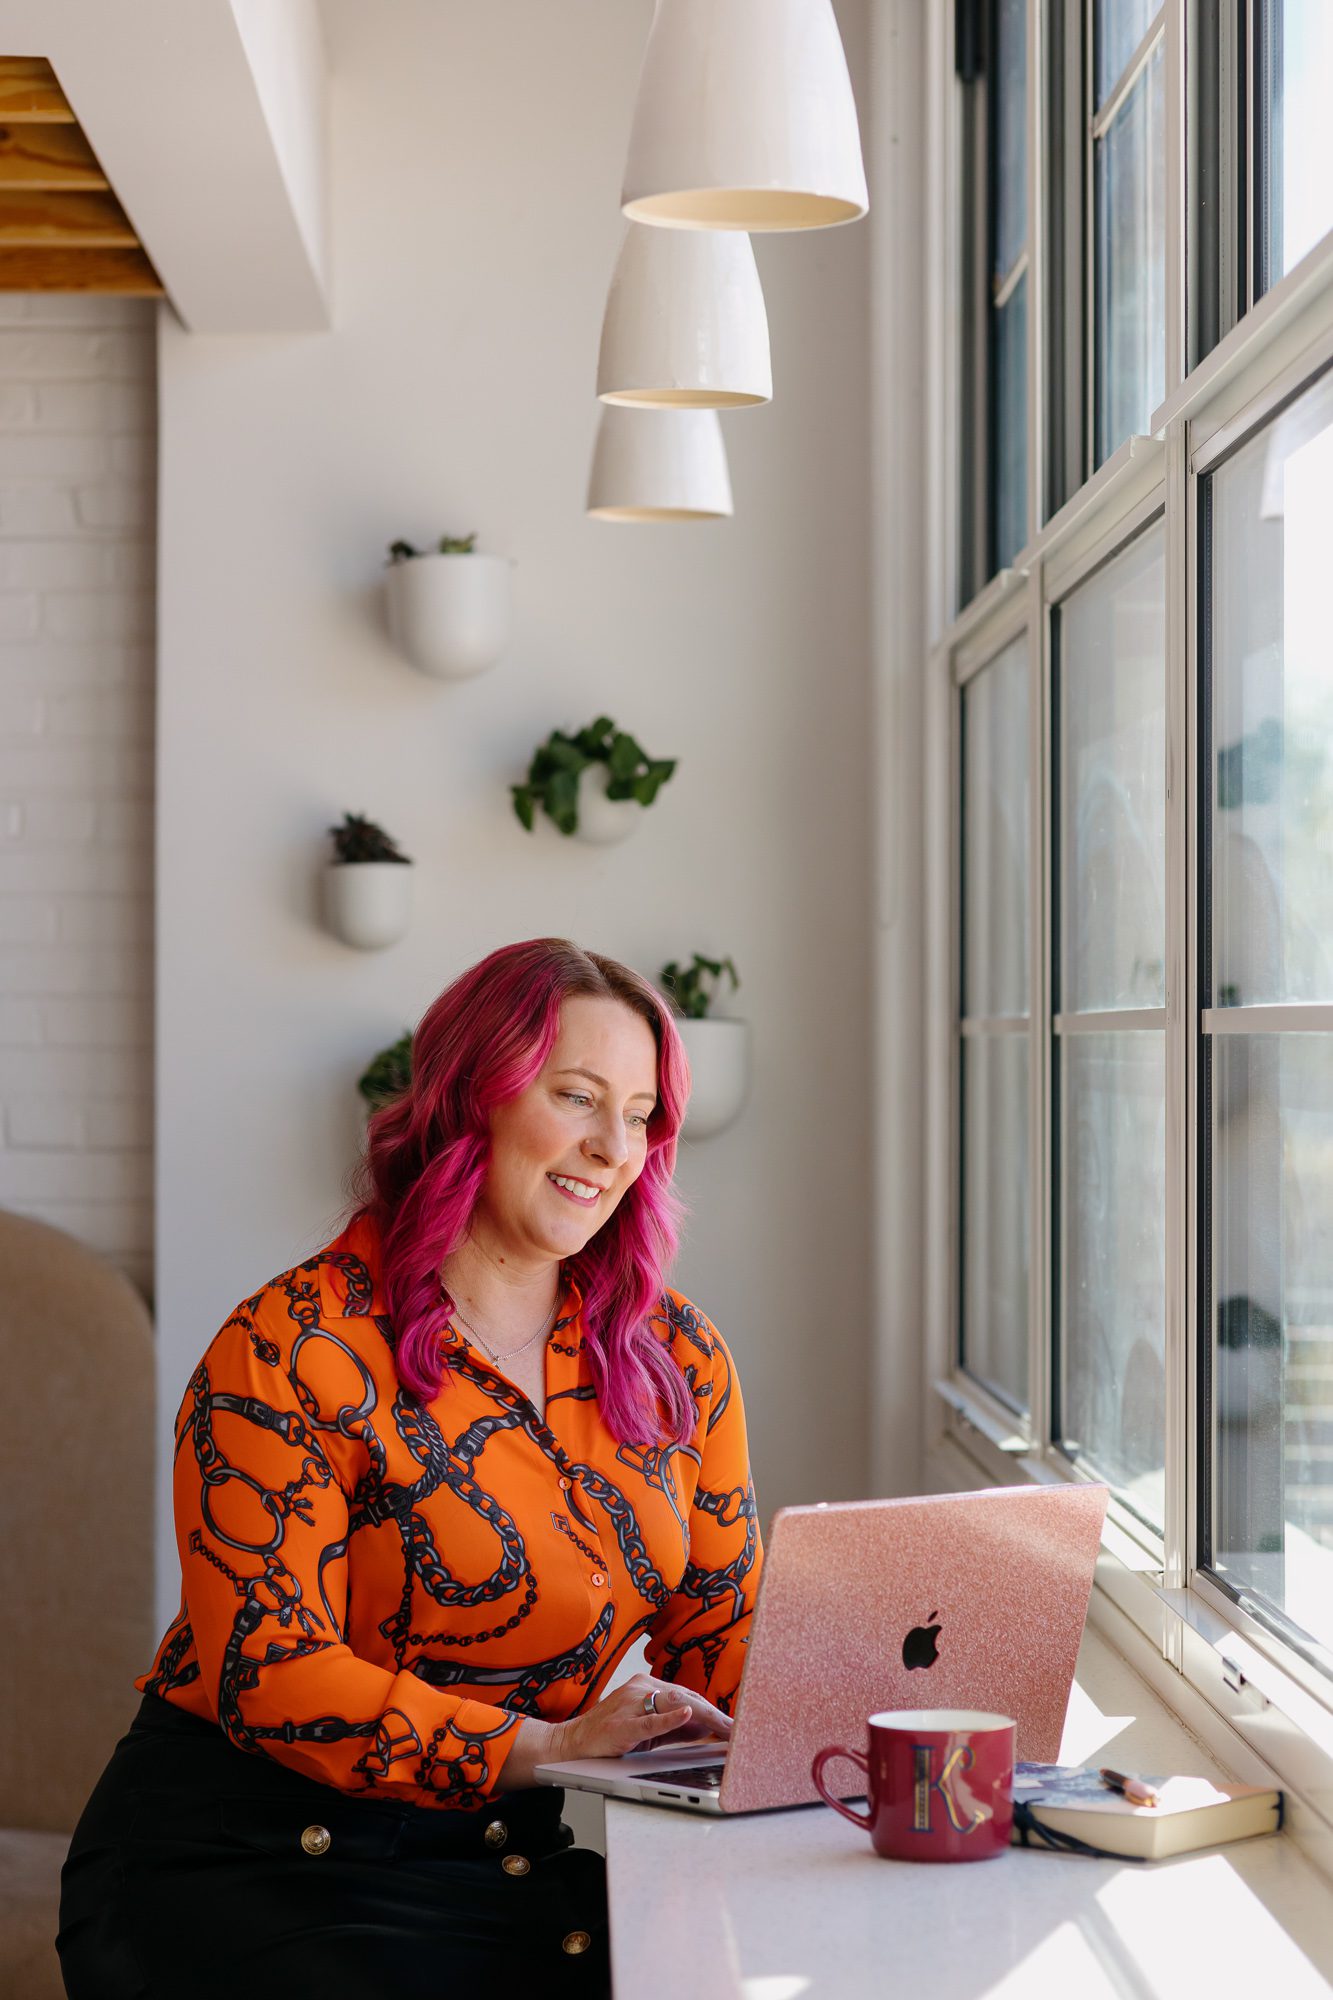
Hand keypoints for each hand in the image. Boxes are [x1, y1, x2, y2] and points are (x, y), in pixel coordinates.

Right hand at [500, 1674, 731, 1788]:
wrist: (572, 1743)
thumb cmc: (610, 1735)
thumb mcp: (646, 1727)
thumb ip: (674, 1725)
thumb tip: (707, 1728)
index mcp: (647, 1686)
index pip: (688, 1696)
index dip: (713, 1710)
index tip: (735, 1723)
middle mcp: (640, 1688)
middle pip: (686, 1697)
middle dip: (715, 1714)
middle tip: (738, 1729)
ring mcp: (630, 1703)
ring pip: (674, 1704)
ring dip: (704, 1716)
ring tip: (725, 1726)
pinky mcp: (622, 1724)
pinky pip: (649, 1719)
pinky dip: (669, 1717)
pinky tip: (686, 1714)